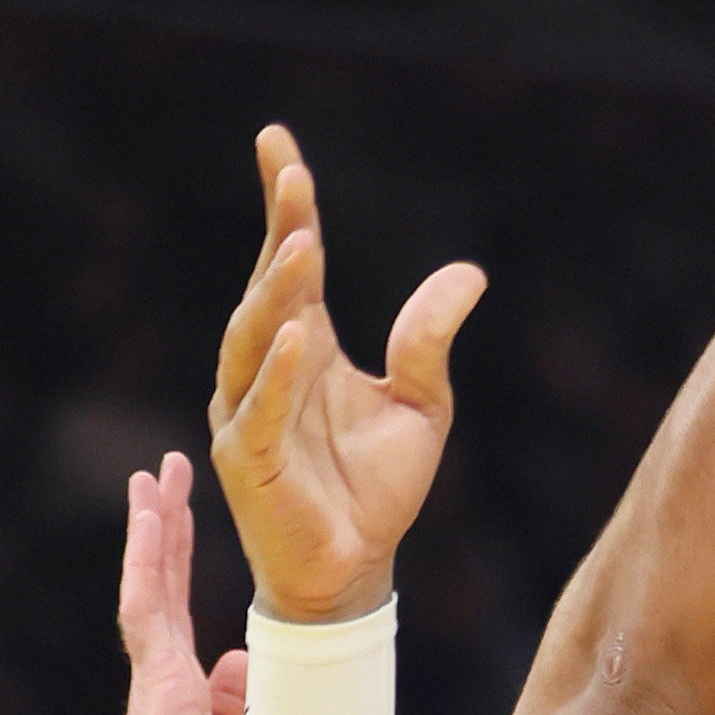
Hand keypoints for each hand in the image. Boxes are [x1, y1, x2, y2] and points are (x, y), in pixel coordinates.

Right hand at [111, 451, 247, 714]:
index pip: (182, 610)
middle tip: (166, 474)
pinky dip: (147, 558)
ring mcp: (156, 672)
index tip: (181, 522)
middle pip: (165, 583)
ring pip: (151, 583)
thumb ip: (237, 705)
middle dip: (167, 526)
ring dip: (153, 526)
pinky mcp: (156, 678)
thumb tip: (242, 664)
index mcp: (184, 688)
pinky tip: (149, 514)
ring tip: (152, 476)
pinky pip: (146, 604)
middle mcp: (164, 672)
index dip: (182, 564)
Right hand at [207, 126, 484, 624]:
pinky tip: (298, 336)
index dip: (284, 205)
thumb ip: (428, 342)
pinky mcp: (246, 461)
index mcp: (304, 347)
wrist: (355, 572)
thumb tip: (468, 273)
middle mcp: (266, 370)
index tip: (276, 143)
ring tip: (302, 243)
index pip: (291, 263)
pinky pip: (258, 409)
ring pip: (253, 338)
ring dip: (275, 291)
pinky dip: (276, 374)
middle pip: (268, 288)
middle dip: (279, 232)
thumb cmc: (375, 491)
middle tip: (294, 179)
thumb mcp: (420, 407)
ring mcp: (246, 413)